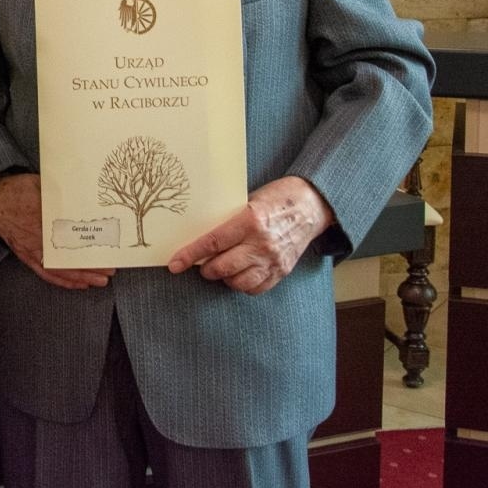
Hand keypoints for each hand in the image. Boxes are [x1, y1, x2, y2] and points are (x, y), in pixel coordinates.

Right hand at [0, 173, 112, 290]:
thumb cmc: (15, 191)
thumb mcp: (37, 182)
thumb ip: (57, 189)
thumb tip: (79, 189)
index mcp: (40, 217)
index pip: (68, 233)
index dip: (86, 242)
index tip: (103, 245)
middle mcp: (36, 238)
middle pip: (67, 255)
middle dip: (90, 265)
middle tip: (110, 268)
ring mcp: (31, 250)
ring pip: (59, 269)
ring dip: (80, 277)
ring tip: (100, 281)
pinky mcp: (27, 257)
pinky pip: (46, 273)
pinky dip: (63, 281)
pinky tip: (79, 284)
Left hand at [166, 176, 334, 294]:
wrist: (312, 205)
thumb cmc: (277, 198)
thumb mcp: (248, 201)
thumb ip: (228, 220)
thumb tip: (201, 236)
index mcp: (250, 221)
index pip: (212, 243)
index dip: (190, 255)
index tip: (175, 263)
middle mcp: (261, 243)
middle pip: (222, 267)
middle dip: (206, 269)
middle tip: (202, 265)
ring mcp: (273, 260)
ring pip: (238, 282)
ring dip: (224, 278)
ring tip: (222, 268)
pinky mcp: (282, 271)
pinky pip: (256, 288)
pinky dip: (243, 285)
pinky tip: (240, 274)